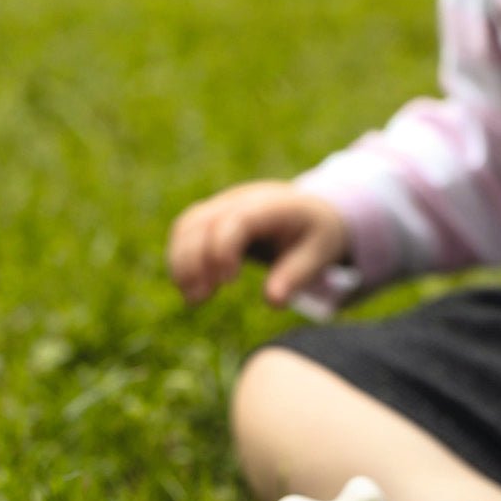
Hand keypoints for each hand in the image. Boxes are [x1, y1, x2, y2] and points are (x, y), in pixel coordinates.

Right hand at [167, 181, 349, 306]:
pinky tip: (190, 291)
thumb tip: (272, 301)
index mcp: (270, 205)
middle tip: (200, 298)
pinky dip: (180, 261)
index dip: (224, 248)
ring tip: (192, 299)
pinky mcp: (212, 219)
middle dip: (194, 260)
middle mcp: (240, 200)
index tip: (227, 281)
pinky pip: (185, 233)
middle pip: (201, 221)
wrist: (311, 210)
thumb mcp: (320, 253)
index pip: (236, 219)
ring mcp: (222, 206)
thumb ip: (297, 275)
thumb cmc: (317, 233)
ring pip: (186, 226)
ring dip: (180, 263)